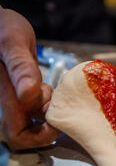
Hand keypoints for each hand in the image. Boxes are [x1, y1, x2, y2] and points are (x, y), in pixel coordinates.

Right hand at [0, 8, 57, 149]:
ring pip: (36, 120)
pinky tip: (53, 87)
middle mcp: (11, 103)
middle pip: (28, 133)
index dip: (39, 137)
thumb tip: (28, 94)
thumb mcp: (13, 42)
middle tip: (59, 106)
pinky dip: (50, 102)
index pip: (18, 137)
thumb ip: (21, 67)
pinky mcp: (25, 91)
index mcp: (5, 98)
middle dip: (48, 125)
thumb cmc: (1, 27)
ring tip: (55, 93)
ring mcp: (18, 98)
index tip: (54, 121)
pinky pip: (39, 106)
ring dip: (51, 112)